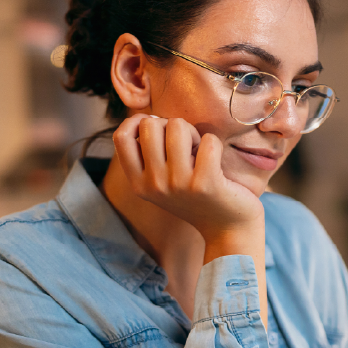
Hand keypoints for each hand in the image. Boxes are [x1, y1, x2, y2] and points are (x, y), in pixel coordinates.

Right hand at [112, 114, 263, 240]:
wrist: (227, 228)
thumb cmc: (195, 195)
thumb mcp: (161, 181)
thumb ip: (147, 154)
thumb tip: (146, 118)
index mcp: (138, 184)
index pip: (121, 137)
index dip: (138, 122)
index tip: (156, 128)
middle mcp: (154, 185)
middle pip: (150, 126)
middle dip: (171, 125)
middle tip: (186, 145)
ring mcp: (178, 184)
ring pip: (177, 126)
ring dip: (193, 133)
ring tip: (200, 153)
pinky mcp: (205, 183)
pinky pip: (209, 140)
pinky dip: (214, 143)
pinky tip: (216, 161)